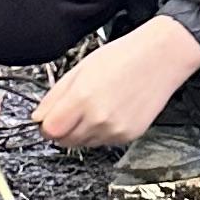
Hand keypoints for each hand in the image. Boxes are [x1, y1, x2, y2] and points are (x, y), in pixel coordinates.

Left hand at [37, 15, 199, 151]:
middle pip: (65, 140)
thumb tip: (39, 117)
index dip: (46, 124)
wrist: (161, 58)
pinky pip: (103, 142)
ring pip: (84, 143)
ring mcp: (115, 130)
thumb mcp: (81, 68)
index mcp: (82, 97)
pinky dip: (101, 131)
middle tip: (72, 111)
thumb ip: (56, 96)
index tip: (49, 118)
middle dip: (63, 129)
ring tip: (96, 107)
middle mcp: (99, 118)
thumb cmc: (124, 56)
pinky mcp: (129, 136)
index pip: (50, 130)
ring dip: (82, 131)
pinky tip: (111, 111)